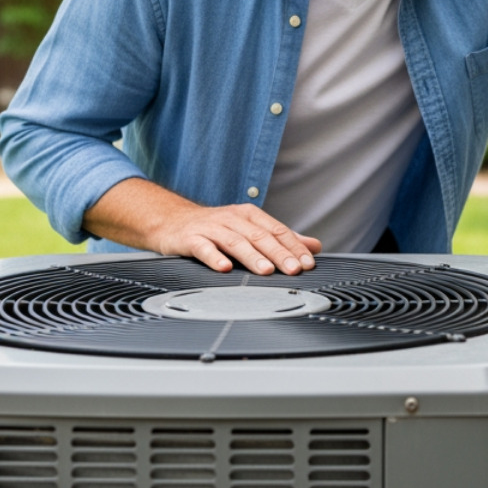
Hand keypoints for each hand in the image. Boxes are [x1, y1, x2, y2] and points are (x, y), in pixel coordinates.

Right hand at [83, 178, 321, 274]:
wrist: (172, 221)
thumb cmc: (215, 229)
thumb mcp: (250, 229)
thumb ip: (281, 238)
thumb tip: (314, 246)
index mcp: (250, 216)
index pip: (277, 230)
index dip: (293, 247)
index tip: (307, 263)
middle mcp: (233, 219)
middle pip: (260, 236)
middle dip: (279, 254)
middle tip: (293, 270)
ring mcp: (211, 228)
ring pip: (236, 242)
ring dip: (252, 256)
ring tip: (266, 271)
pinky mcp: (191, 239)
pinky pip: (204, 248)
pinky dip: (214, 257)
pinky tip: (224, 268)